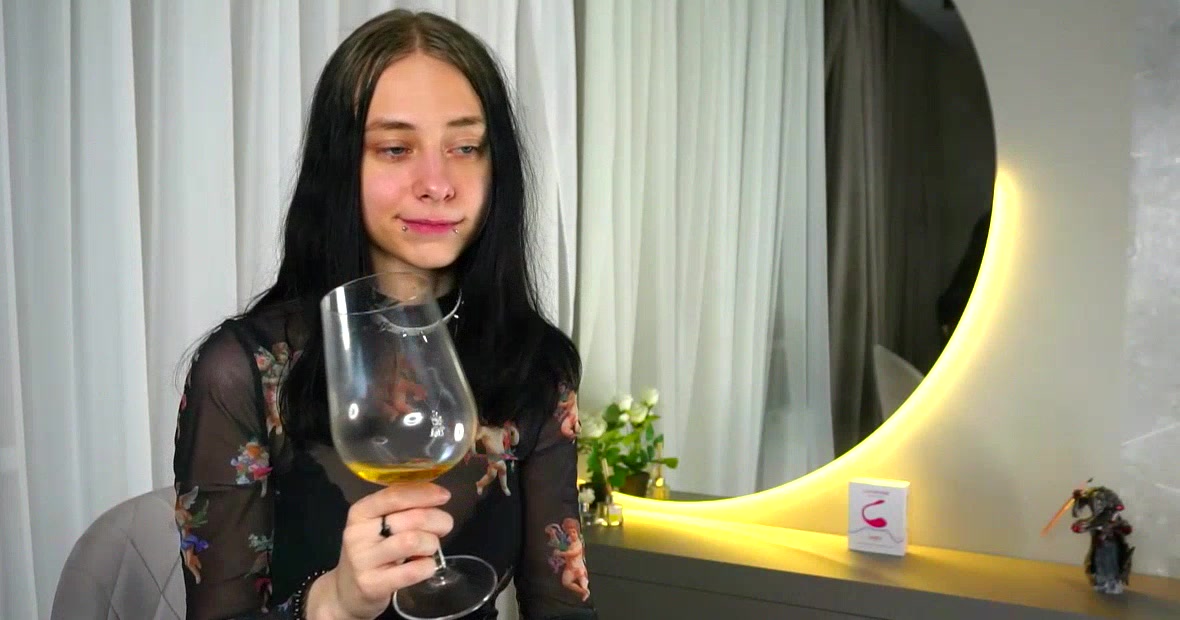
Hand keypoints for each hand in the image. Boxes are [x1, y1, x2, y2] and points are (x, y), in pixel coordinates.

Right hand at [307, 482, 452, 619]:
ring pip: (413, 541)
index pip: (395, 495)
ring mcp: (363, 560)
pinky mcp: (372, 585)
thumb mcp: (377, 525)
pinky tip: (426, 566)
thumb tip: (437, 495)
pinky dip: (428, 567)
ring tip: (430, 548)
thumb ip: (402, 509)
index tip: (445, 495)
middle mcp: (358, 533)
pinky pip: (412, 571)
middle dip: (438, 520)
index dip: (424, 493)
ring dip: (432, 543)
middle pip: (411, 518)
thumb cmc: (371, 552)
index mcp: (360, 512)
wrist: (346, 592)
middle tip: (444, 527)